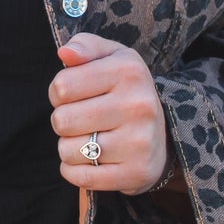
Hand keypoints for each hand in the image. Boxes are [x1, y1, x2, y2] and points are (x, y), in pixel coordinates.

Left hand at [49, 33, 171, 194]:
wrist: (165, 132)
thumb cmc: (126, 90)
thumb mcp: (111, 58)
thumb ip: (85, 46)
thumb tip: (65, 53)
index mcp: (129, 72)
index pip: (61, 86)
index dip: (58, 92)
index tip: (73, 95)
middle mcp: (139, 106)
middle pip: (62, 120)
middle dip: (63, 121)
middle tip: (81, 120)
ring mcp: (140, 142)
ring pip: (68, 150)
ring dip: (69, 147)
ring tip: (88, 139)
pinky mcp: (137, 173)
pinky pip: (82, 177)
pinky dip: (74, 171)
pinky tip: (87, 161)